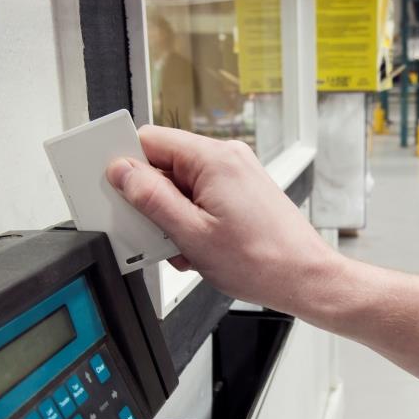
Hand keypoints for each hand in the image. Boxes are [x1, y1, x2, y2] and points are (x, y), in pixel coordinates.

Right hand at [106, 126, 340, 313]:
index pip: (149, 140)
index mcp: (213, 159)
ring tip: (185, 248)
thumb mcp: (191, 234)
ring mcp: (237, 175)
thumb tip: (121, 172)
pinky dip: (192, 222)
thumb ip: (151, 199)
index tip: (114, 189)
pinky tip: (198, 249)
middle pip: (165, 164)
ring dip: (172, 218)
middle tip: (153, 232)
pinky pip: (202, 198)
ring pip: (182, 186)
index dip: (126, 164)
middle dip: (152, 201)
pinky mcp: (243, 193)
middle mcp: (227, 158)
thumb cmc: (262, 260)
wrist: (304, 278)